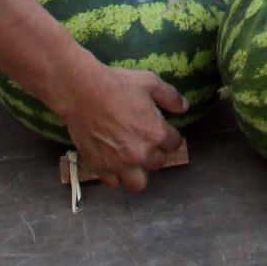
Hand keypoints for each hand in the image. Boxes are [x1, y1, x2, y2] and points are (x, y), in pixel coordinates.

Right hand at [57, 64, 185, 192]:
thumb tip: (184, 107)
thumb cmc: (117, 85)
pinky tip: (114, 162)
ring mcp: (120, 164)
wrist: (82, 92)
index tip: (166, 132)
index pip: (174, 144)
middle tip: (148, 142)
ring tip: (134, 160)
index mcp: (156, 134)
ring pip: (138, 182)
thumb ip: (170, 96)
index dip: (171, 136)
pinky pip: (113, 182)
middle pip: (159, 163)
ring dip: (139, 172)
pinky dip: (115, 175)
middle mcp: (141, 154)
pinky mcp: (100, 167)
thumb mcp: (150, 82)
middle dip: (157, 153)